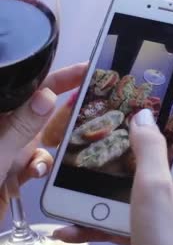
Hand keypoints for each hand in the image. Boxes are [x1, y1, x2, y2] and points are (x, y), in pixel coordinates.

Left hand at [0, 64, 86, 219]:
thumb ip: (22, 125)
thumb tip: (47, 95)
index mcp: (0, 116)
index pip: (32, 87)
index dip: (59, 76)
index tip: (88, 69)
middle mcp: (5, 127)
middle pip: (41, 111)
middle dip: (63, 113)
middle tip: (91, 108)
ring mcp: (9, 148)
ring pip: (44, 139)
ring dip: (49, 148)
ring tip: (46, 154)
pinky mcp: (14, 169)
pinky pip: (38, 161)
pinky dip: (39, 167)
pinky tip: (31, 175)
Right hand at [54, 98, 172, 244]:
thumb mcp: (155, 189)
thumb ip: (150, 150)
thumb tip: (145, 116)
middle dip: (150, 128)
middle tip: (126, 106)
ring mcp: (172, 206)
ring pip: (144, 176)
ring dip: (118, 172)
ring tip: (93, 157)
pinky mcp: (151, 225)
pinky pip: (126, 209)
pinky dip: (103, 214)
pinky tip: (76, 222)